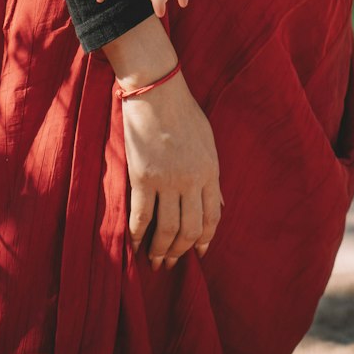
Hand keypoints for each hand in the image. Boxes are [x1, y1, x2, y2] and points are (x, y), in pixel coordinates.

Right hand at [121, 71, 222, 267]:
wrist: (156, 91)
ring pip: (166, 231)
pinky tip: (134, 247)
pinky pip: (140, 218)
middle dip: (180, 252)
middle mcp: (191, 180)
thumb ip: (211, 175)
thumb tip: (219, 205)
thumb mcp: (208, 142)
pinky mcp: (142, 178)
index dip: (205, 240)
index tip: (198, 253)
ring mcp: (167, 181)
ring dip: (160, 251)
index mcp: (210, 171)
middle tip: (170, 263)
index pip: (212, 217)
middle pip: (189, 230)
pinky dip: (137, 237)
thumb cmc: (182, 112)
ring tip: (154, 261)